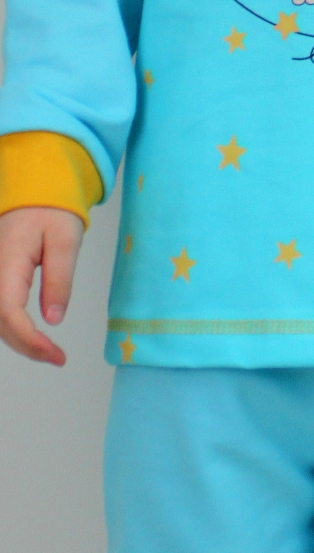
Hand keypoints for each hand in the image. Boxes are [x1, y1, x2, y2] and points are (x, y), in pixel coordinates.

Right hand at [0, 207, 84, 365]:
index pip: (8, 311)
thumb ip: (59, 279)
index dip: (29, 338)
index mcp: (7, 260)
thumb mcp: (66, 241)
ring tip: (51, 352)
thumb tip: (54, 319)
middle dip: (27, 346)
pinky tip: (34, 338)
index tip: (54, 354)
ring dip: (19, 341)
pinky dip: (13, 329)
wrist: (32, 193)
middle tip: (59, 358)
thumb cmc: (52, 212)